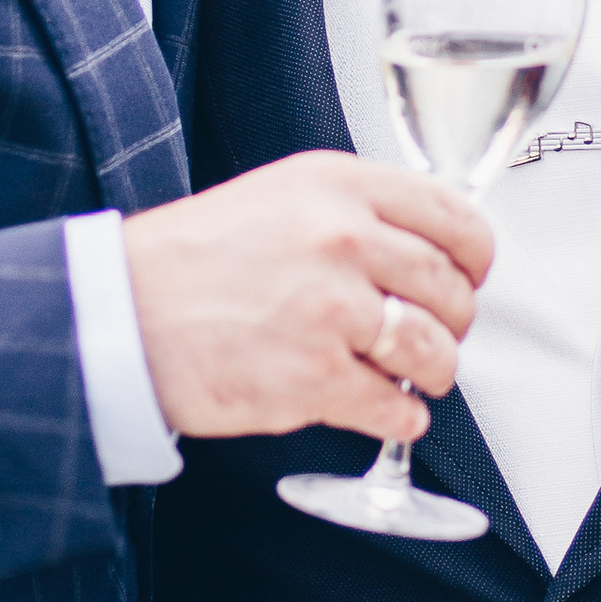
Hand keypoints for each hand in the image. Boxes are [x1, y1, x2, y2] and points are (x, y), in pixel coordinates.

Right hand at [122, 152, 492, 446]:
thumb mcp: (283, 194)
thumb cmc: (195, 258)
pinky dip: (401, 415)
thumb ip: (356, 209)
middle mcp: (344, 239)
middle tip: (430, 332)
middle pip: (451, 290)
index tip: (470, 274)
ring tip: (410, 373)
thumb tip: (426, 244)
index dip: (475, 257)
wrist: (125, 312)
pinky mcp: (315, 378)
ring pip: (434, 350)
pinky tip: (384, 407)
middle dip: (451, 321)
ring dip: (433, 371)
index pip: (454, 218)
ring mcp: (332, 310)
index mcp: (339, 185)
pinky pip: (395, 407)